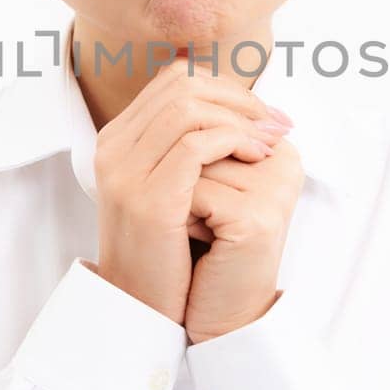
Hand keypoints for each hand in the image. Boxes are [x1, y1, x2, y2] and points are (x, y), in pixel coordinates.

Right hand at [92, 58, 289, 325]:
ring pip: (188, 107)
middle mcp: (113, 149)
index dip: (225, 87)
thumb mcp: (170, 189)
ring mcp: (124, 172)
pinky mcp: (147, 198)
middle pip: (181, 85)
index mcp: (117, 140)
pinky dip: (233, 141)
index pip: (173, 81)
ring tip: (272, 139)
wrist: (140, 308)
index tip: (262, 111)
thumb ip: (186, 148)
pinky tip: (258, 156)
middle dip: (238, 97)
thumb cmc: (165, 250)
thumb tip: (236, 109)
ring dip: (241, 118)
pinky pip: (193, 144)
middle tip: (276, 121)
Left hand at [183, 135, 304, 343]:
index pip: (213, 115)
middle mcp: (285, 161)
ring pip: (193, 161)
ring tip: (200, 226)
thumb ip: (206, 134)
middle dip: (182, 173)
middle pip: (202, 135)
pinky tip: (200, 242)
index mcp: (278, 147)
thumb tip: (177, 80)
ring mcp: (275, 189)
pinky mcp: (257, 218)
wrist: (222, 310)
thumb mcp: (211, 181)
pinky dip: (182, 219)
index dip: (187, 153)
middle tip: (197, 212)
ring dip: (179, 195)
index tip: (201, 192)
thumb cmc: (211, 245)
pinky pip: (193, 194)